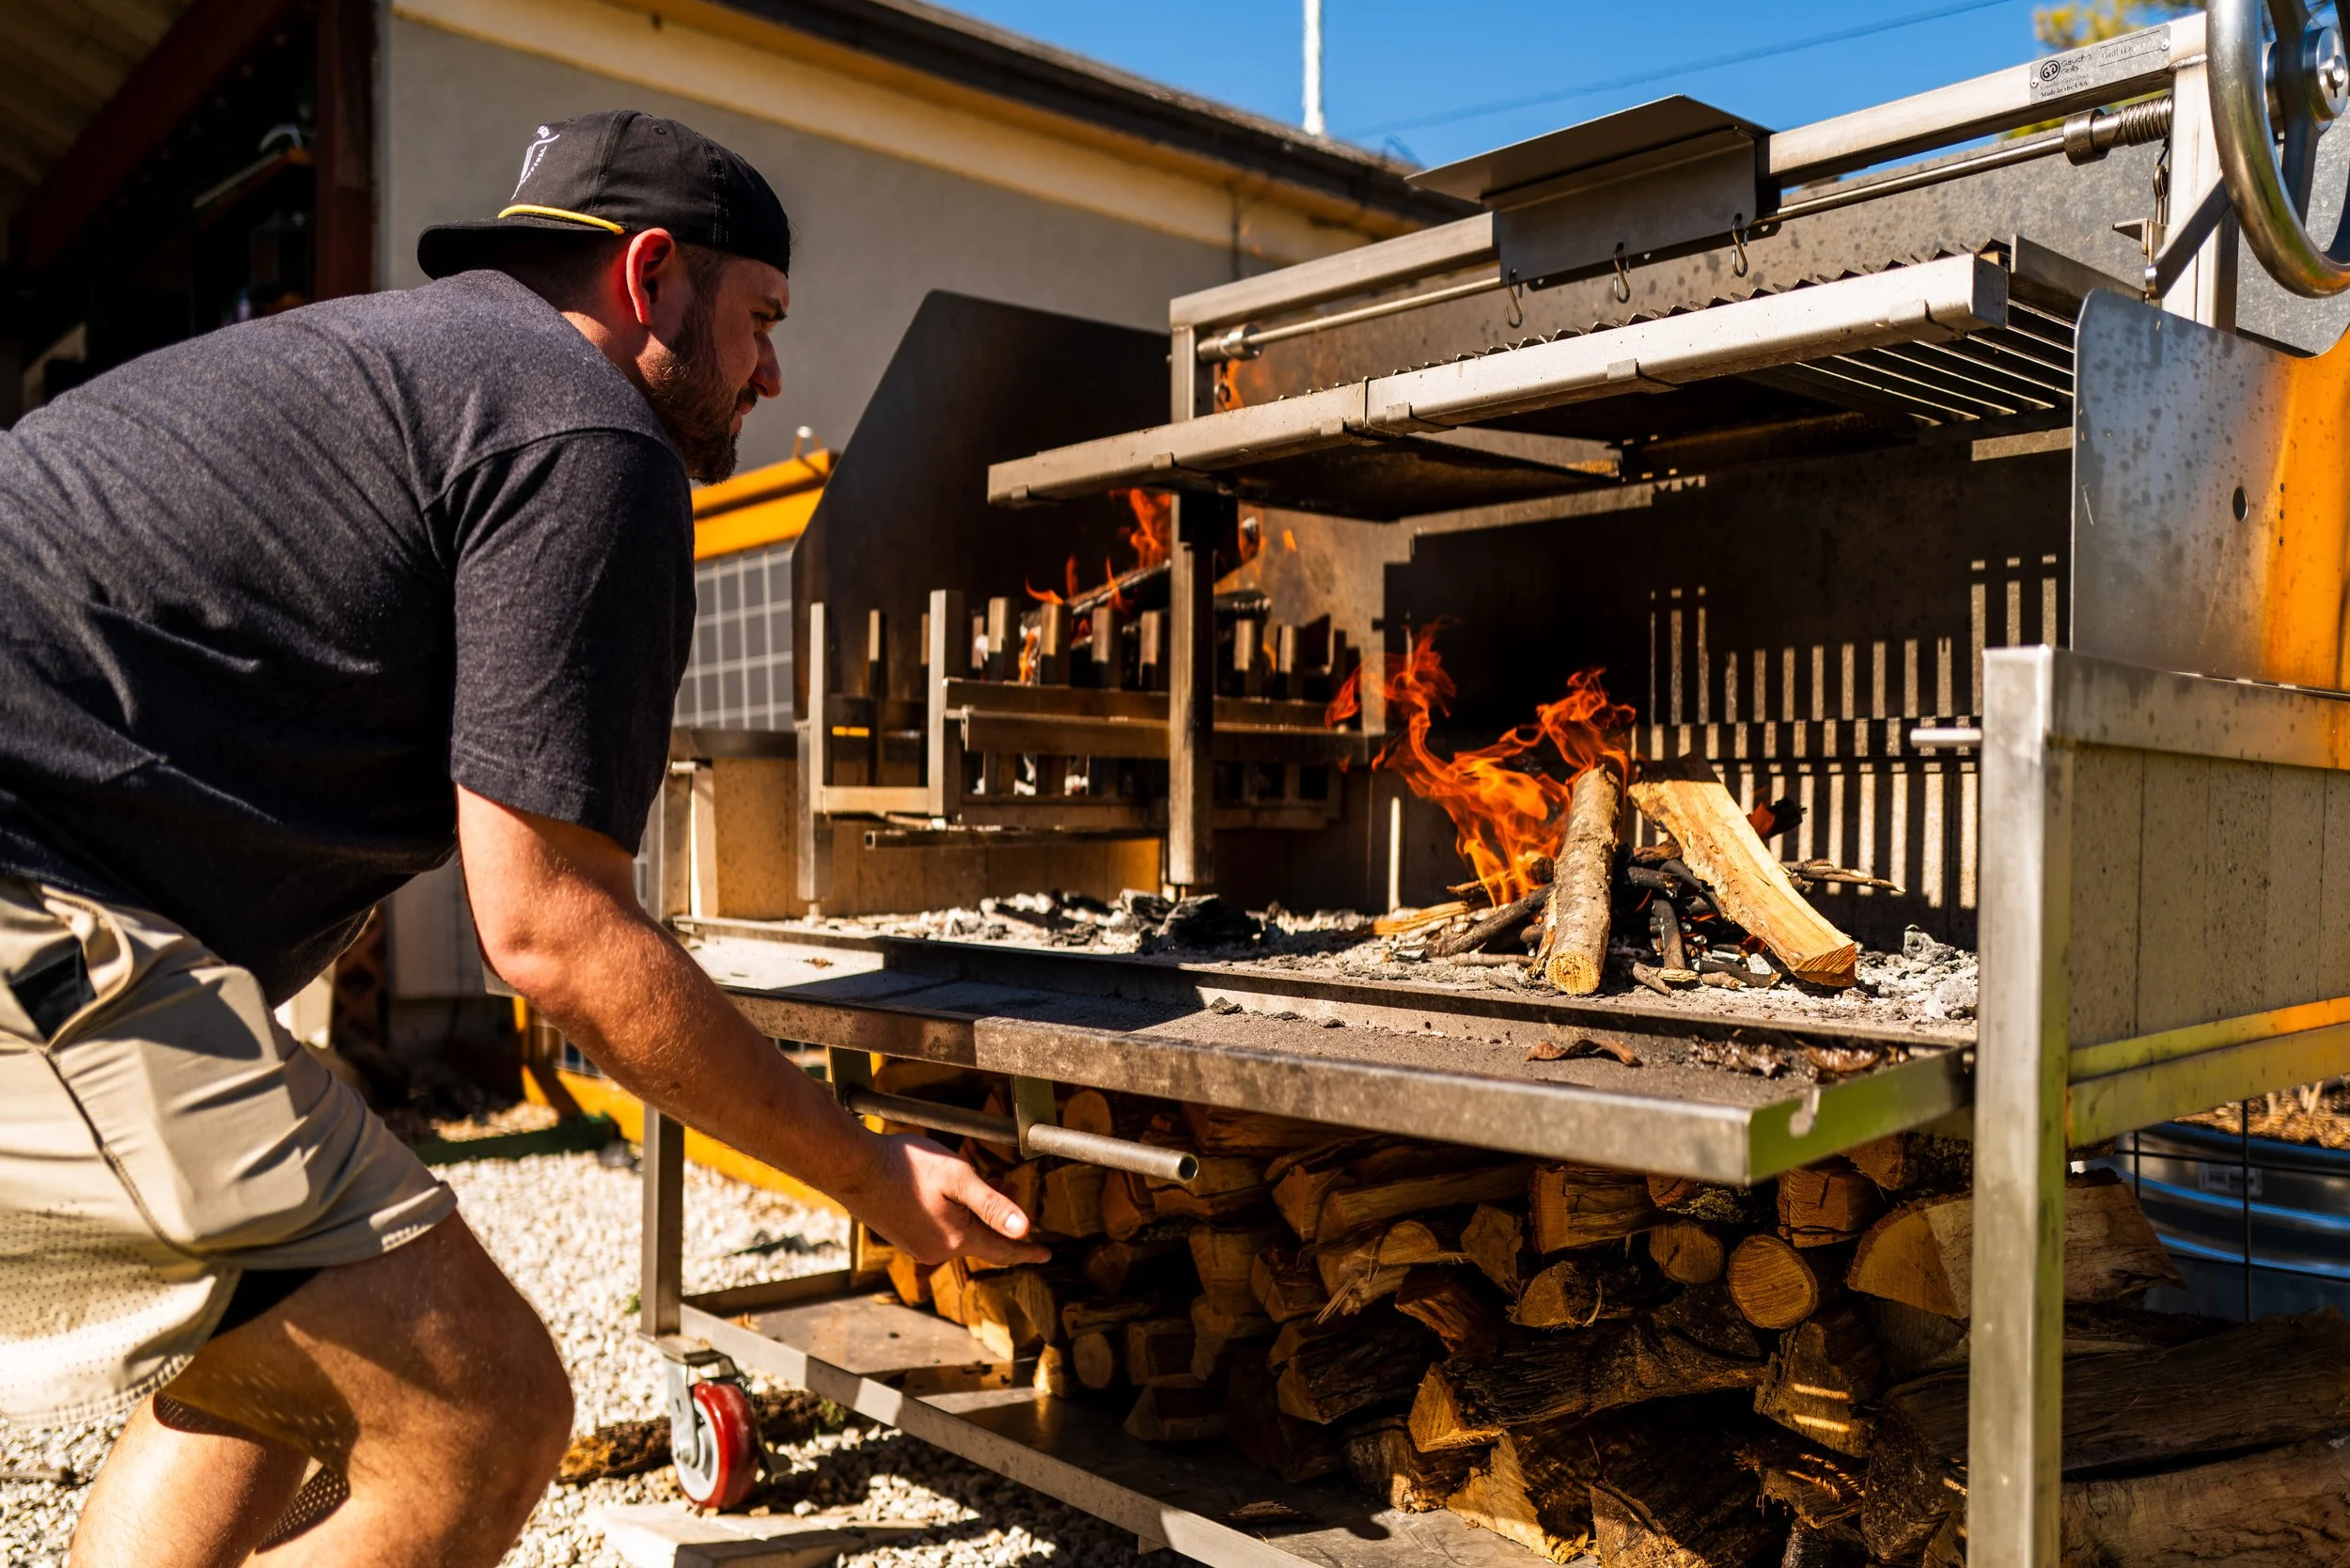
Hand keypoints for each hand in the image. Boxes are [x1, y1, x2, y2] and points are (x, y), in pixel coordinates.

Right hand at [847, 1134, 1050, 1267]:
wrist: (853, 1168)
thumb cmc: (906, 1166)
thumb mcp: (958, 1177)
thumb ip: (994, 1205)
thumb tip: (1025, 1228)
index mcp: (956, 1239)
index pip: (1003, 1250)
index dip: (1027, 1250)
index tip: (1046, 1254)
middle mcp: (937, 1251)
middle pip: (981, 1238)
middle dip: (999, 1217)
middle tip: (1007, 1182)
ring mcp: (917, 1246)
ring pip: (960, 1233)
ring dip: (976, 1213)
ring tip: (982, 1180)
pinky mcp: (903, 1237)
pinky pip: (940, 1231)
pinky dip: (955, 1215)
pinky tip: (948, 1192)